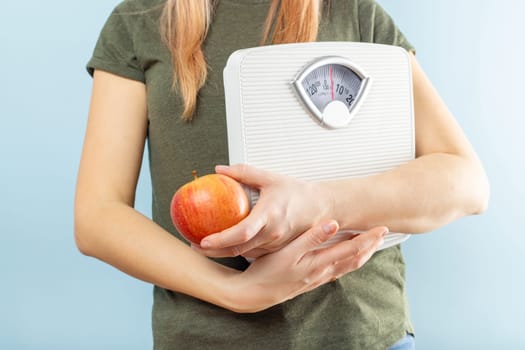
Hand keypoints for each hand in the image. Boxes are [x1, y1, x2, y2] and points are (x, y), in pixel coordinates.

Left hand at [196, 164, 332, 257]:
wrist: (321, 208)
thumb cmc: (297, 193)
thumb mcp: (270, 178)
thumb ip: (243, 172)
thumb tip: (220, 170)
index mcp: (269, 215)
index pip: (241, 232)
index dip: (221, 239)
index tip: (203, 240)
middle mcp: (272, 234)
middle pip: (238, 249)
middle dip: (214, 251)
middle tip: (194, 246)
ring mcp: (275, 244)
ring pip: (244, 254)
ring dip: (223, 252)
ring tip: (205, 246)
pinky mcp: (277, 250)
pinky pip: (254, 253)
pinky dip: (238, 251)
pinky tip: (225, 246)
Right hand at [225, 221, 387, 312]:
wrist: (253, 294)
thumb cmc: (268, 272)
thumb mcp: (288, 252)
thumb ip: (311, 237)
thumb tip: (333, 224)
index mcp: (319, 263)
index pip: (351, 250)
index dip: (368, 239)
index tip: (381, 228)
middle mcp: (322, 273)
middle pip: (353, 259)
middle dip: (369, 247)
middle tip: (381, 234)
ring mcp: (316, 279)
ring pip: (346, 267)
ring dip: (360, 255)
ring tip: (369, 246)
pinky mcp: (309, 282)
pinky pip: (335, 271)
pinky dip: (346, 263)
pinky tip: (343, 260)